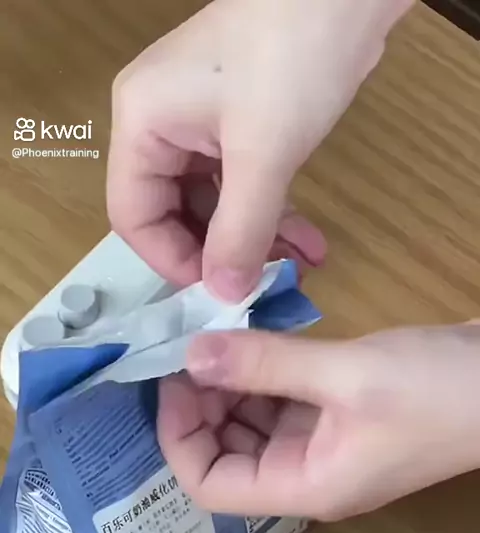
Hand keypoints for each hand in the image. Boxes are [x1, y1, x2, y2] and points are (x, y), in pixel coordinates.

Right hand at [107, 0, 412, 300]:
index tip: (219, 290)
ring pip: (213, 204)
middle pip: (174, 213)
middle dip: (219, 253)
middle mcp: (160, 125)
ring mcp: (199, 122)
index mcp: (142, 124)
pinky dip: (271, 214)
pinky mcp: (238, 122)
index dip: (173, 261)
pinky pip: (241, 184)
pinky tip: (308, 241)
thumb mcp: (263, 156)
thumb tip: (224, 296)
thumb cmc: (290, 61)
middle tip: (260, 284)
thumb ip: (240, 233)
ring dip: (253, 239)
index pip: (134, 216)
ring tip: (295, 266)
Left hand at [157, 323, 479, 520]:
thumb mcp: (346, 374)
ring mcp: (324, 447)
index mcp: (303, 486)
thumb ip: (265, 364)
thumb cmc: (437, 390)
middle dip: (201, 407)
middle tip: (189, 348)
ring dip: (231, 387)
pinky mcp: (340, 418)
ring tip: (216, 336)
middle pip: (227, 455)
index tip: (171, 380)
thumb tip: (191, 354)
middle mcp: (306, 475)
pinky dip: (264, 375)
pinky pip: (284, 404)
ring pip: (253, 426)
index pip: (210, 486)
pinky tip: (255, 338)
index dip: (179, 438)